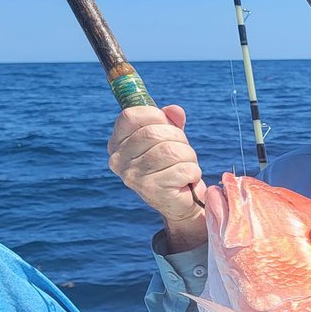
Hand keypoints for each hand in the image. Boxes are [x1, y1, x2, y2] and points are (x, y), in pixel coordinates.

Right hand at [107, 104, 207, 248]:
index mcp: (117, 144)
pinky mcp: (151, 190)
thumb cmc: (172, 164)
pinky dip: (193, 171)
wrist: (180, 201)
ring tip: (186, 164)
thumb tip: (174, 110)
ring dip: (188, 155)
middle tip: (183, 150)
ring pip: (170, 151)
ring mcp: (132, 176)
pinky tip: (188, 179)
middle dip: (178, 138)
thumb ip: (170, 121)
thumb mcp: (170, 137)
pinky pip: (182, 169)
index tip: (166, 122)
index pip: (130, 116)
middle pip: (154, 133)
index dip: (154, 114)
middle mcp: (119, 160)